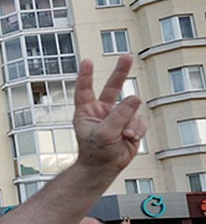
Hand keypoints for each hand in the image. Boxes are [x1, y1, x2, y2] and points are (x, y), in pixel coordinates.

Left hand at [72, 56, 145, 172]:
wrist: (105, 167)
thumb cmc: (95, 151)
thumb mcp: (104, 134)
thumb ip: (118, 115)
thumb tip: (135, 97)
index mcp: (86, 111)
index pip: (85, 90)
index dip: (86, 76)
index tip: (86, 61)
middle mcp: (102, 110)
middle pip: (112, 87)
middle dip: (120, 72)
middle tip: (126, 56)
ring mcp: (117, 115)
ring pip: (131, 109)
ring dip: (130, 123)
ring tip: (125, 136)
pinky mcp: (130, 123)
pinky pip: (140, 120)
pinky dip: (137, 129)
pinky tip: (131, 138)